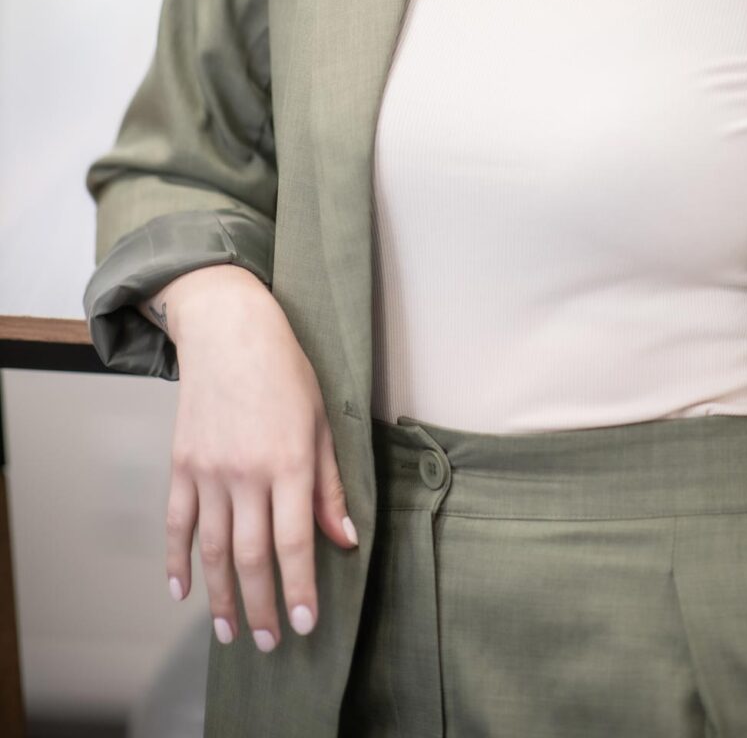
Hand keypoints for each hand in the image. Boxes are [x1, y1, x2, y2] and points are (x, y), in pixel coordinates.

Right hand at [161, 266, 358, 651]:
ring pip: (213, 550)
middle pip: (252, 556)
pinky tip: (181, 592)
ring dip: (221, 598)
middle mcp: (247, 471)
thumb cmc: (285, 371)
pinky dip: (176, 561)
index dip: (300, 588)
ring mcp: (209, 469)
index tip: (305, 624)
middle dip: (263, 606)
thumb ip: (329, 484)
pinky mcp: (182, 464)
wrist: (230, 330)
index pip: (296, 541)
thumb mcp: (322, 420)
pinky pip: (176, 523)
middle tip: (271, 642)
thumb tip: (344, 538)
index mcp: (290, 460)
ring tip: (230, 632)